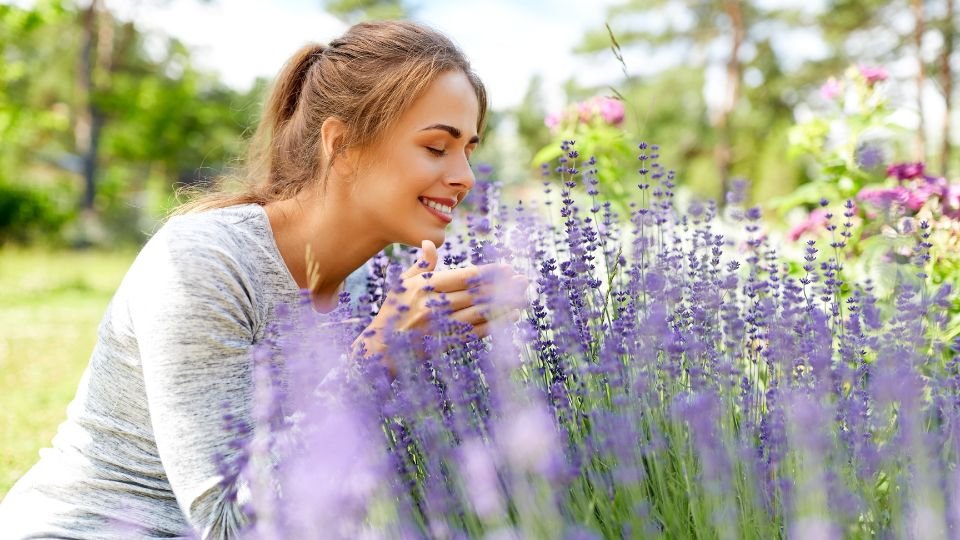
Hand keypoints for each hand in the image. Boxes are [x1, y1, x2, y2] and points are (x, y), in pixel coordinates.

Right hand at [354, 240, 528, 365]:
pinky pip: (476, 331)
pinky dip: (495, 324)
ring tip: (524, 297)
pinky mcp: (446, 342)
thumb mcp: (402, 285)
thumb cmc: (392, 311)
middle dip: (503, 286)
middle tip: (524, 280)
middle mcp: (434, 305)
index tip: (507, 268)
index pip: (463, 277)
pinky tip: (511, 317)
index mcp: (425, 287)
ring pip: (480, 312)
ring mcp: (441, 325)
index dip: (488, 272)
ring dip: (504, 305)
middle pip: (476, 293)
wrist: (381, 348)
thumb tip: (431, 244)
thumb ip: (421, 266)